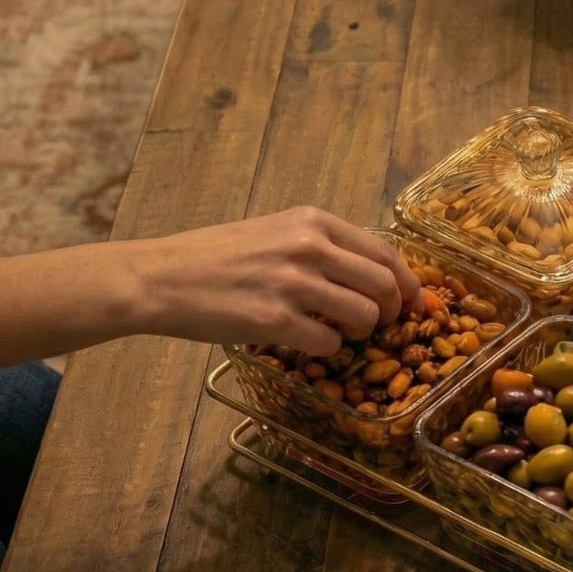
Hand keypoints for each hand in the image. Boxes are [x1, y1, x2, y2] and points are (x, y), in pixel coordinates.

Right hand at [131, 207, 418, 356]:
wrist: (160, 277)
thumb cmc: (214, 256)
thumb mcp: (275, 230)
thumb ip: (320, 245)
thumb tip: (367, 273)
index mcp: (313, 221)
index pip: (383, 251)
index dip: (407, 281)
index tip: (413, 301)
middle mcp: (309, 246)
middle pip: (383, 284)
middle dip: (393, 311)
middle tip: (384, 326)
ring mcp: (293, 284)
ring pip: (363, 315)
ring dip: (361, 333)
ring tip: (343, 335)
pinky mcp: (274, 321)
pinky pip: (328, 344)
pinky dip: (328, 350)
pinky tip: (309, 344)